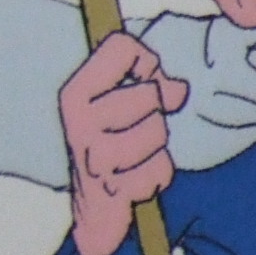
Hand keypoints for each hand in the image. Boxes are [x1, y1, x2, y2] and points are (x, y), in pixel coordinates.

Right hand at [60, 32, 183, 254]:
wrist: (95, 207)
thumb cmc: (113, 147)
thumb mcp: (124, 108)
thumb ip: (152, 85)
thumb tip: (178, 89)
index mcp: (77, 91)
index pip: (122, 47)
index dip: (146, 62)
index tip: (144, 80)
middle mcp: (78, 118)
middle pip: (149, 95)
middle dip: (155, 116)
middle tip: (136, 132)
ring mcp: (92, 152)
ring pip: (157, 133)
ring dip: (156, 150)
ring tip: (135, 158)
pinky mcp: (110, 187)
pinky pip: (159, 170)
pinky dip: (156, 176)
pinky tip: (137, 180)